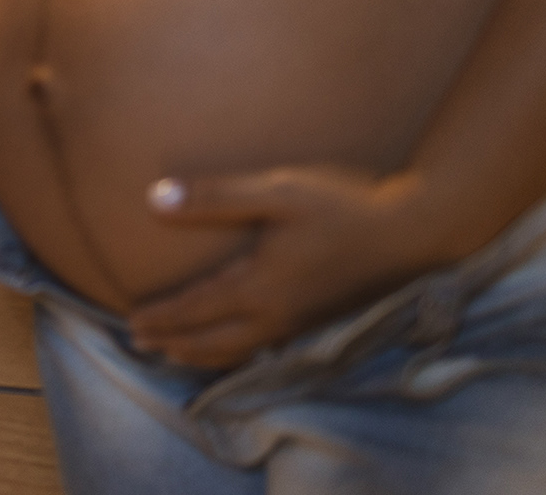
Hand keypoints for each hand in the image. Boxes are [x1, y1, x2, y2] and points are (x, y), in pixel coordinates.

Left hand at [126, 165, 446, 369]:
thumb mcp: (276, 191)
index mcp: (259, 288)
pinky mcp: (323, 322)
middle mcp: (277, 316)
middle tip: (142, 345)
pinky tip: (239, 345)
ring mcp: (302, 324)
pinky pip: (267, 350)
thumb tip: (154, 200)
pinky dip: (238, 354)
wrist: (415, 231)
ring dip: (203, 355)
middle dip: (174, 344)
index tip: (130, 322)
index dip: (161, 318)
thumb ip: (214, 197)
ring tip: (178, 354)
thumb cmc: (344, 205)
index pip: (195, 310)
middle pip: (213, 343)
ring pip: (240, 352)